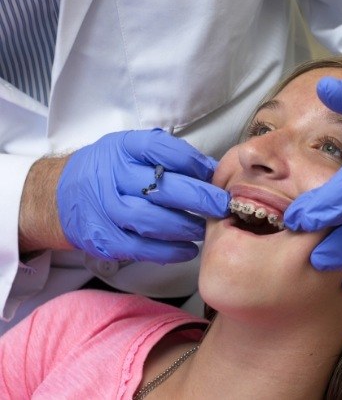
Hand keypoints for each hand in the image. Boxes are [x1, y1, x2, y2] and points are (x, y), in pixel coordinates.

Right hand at [57, 129, 229, 262]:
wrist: (60, 194)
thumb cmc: (110, 170)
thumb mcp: (133, 150)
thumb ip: (169, 156)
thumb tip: (212, 172)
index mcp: (124, 147)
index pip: (163, 149)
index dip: (194, 163)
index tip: (214, 175)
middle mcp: (112, 175)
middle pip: (161, 187)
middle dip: (199, 198)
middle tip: (222, 206)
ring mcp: (105, 209)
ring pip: (151, 220)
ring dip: (185, 227)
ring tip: (206, 229)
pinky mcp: (102, 238)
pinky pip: (139, 248)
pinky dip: (168, 252)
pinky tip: (187, 250)